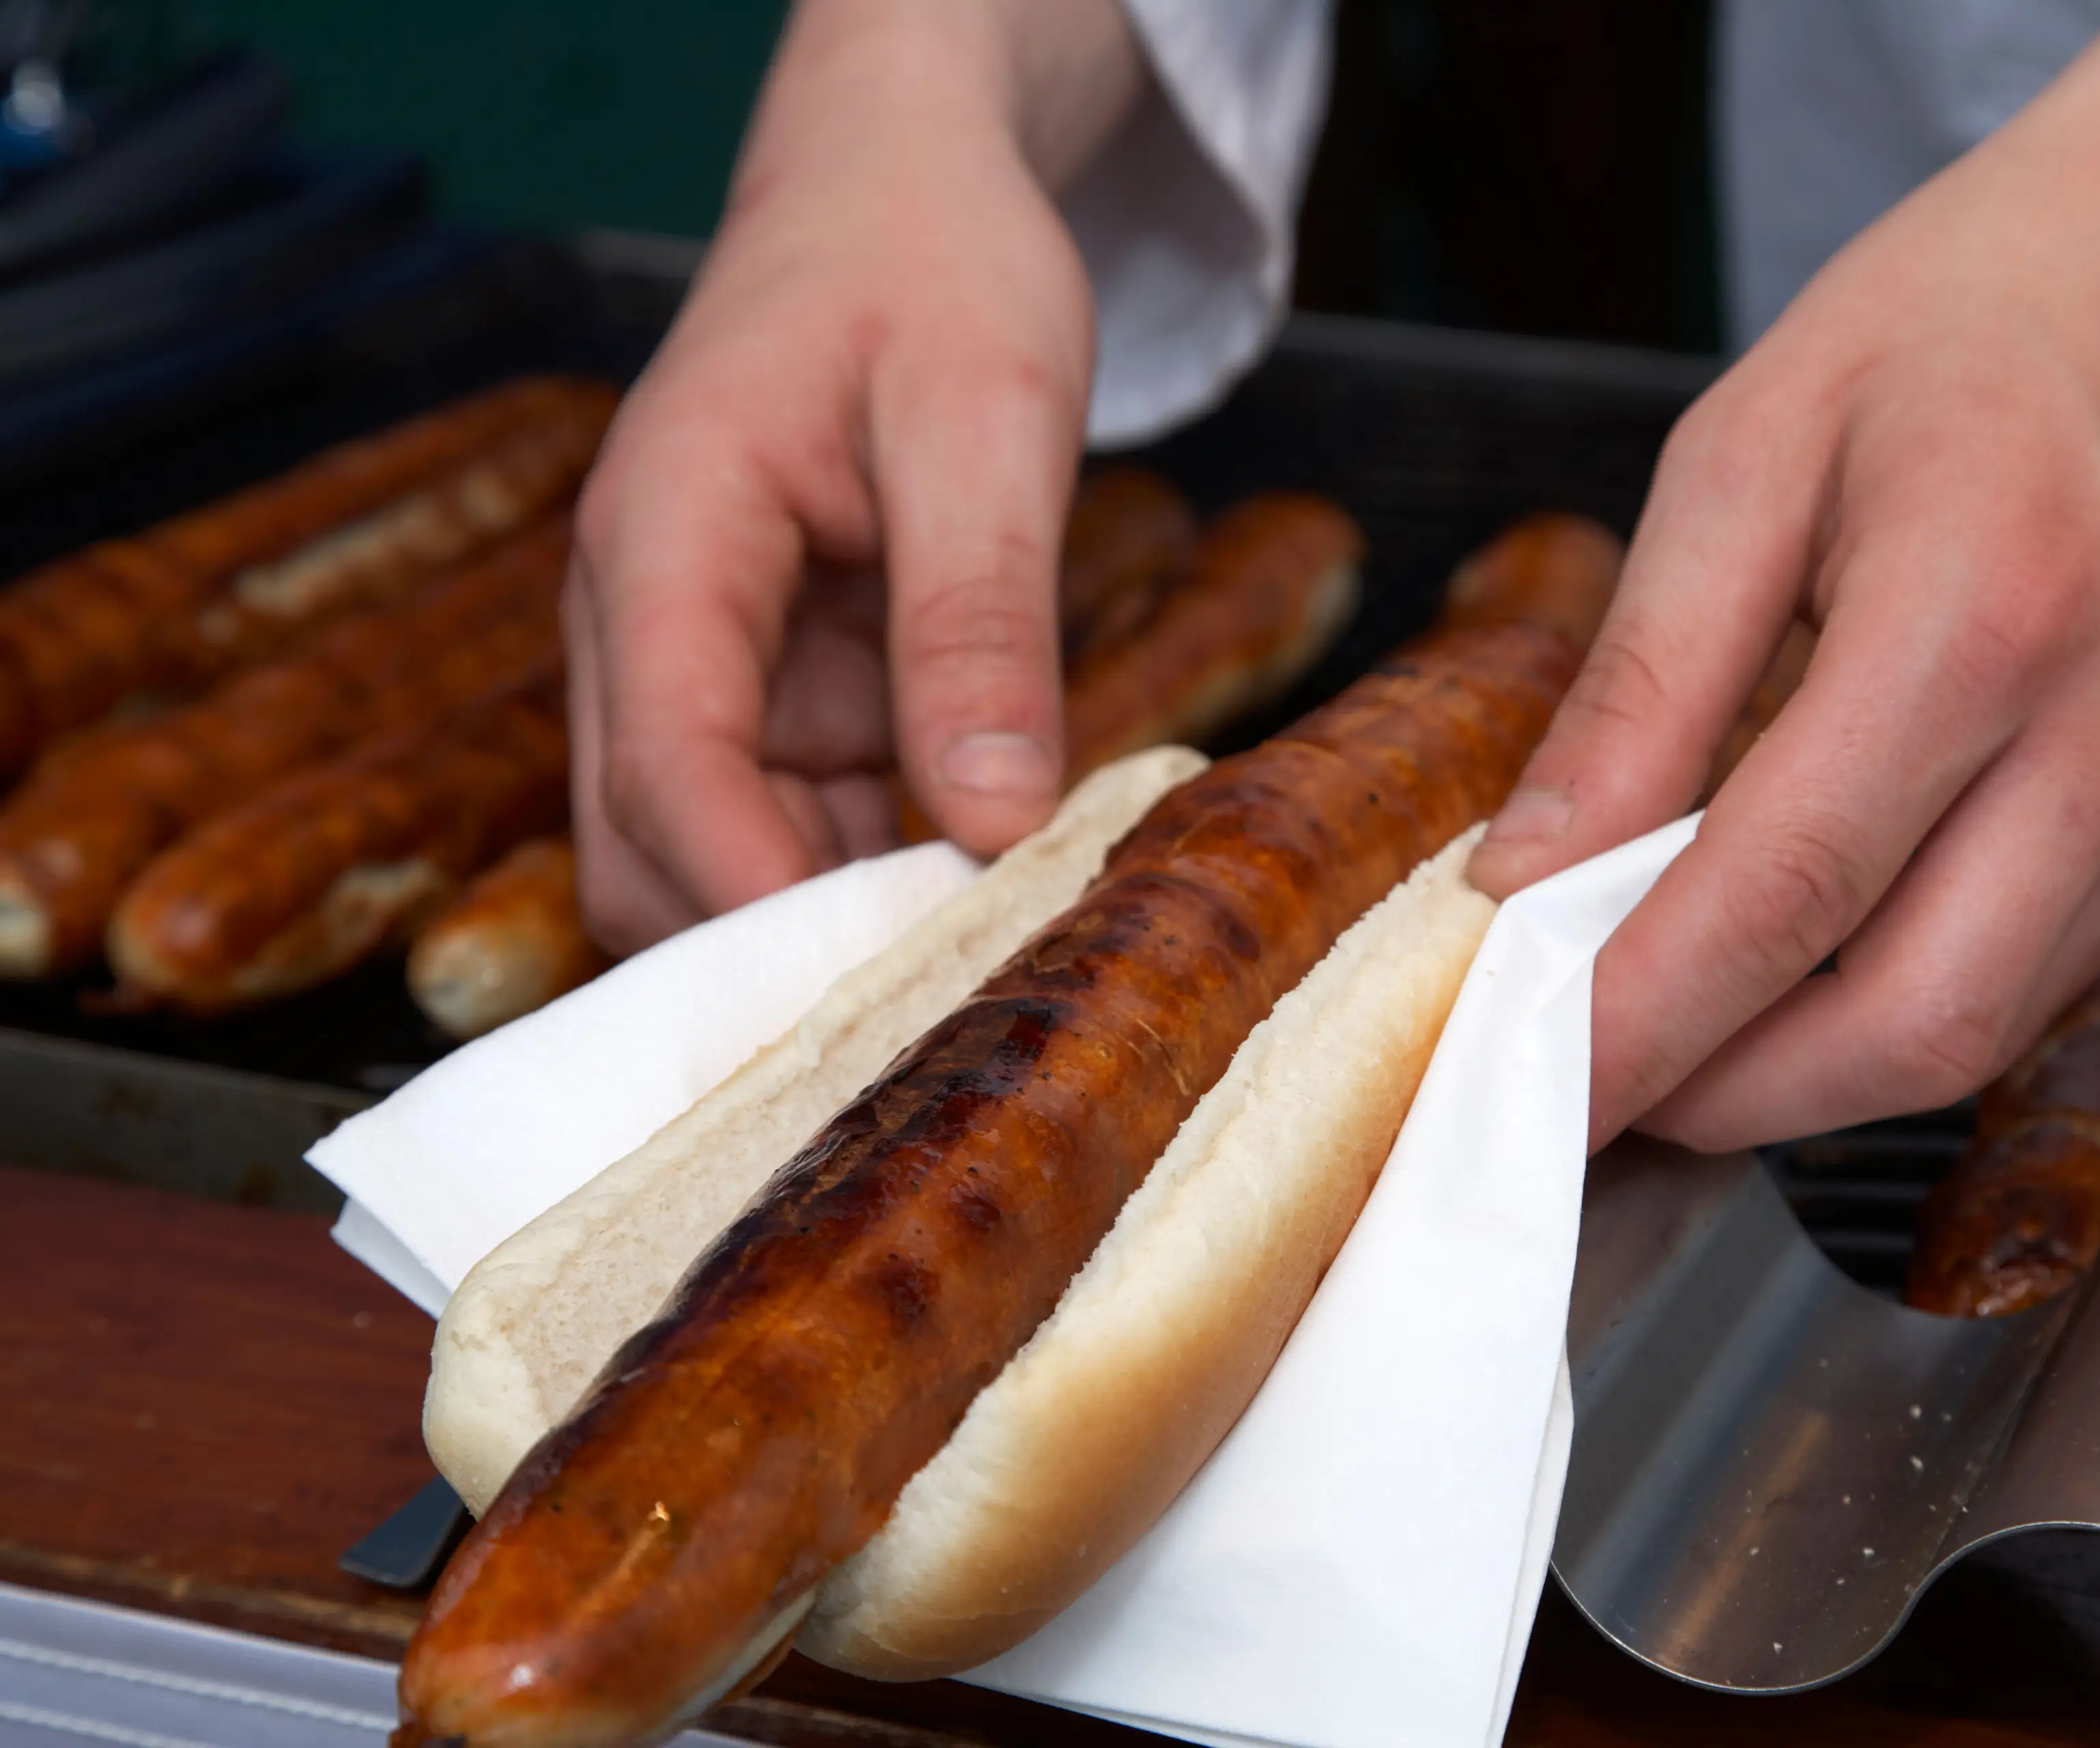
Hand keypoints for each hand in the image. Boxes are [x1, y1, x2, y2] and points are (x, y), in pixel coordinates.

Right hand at [566, 0, 1141, 952]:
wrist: (897, 197)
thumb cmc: (931, 270)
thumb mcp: (987, 421)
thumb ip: (981, 617)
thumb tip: (993, 818)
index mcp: (666, 538)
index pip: (665, 759)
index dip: (750, 893)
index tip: (869, 985)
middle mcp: (649, 620)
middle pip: (649, 846)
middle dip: (767, 942)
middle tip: (934, 1007)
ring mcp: (707, 667)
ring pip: (715, 858)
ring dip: (825, 925)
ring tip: (974, 967)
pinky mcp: (773, 690)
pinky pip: (796, 822)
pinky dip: (870, 875)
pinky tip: (978, 898)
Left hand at [1469, 0, 2099, 1151]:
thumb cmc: (1980, 306)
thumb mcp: (1750, 447)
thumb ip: (1642, 678)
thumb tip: (1529, 870)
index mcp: (1980, 613)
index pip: (1780, 897)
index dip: (1638, 1026)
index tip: (1522, 1089)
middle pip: (1905, 1026)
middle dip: (1725, 1099)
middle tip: (1592, 1081)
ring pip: (1979, 1031)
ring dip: (1808, 1076)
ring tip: (1675, 1032)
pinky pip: (2035, 972)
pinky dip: (1899, 1005)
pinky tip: (1803, 963)